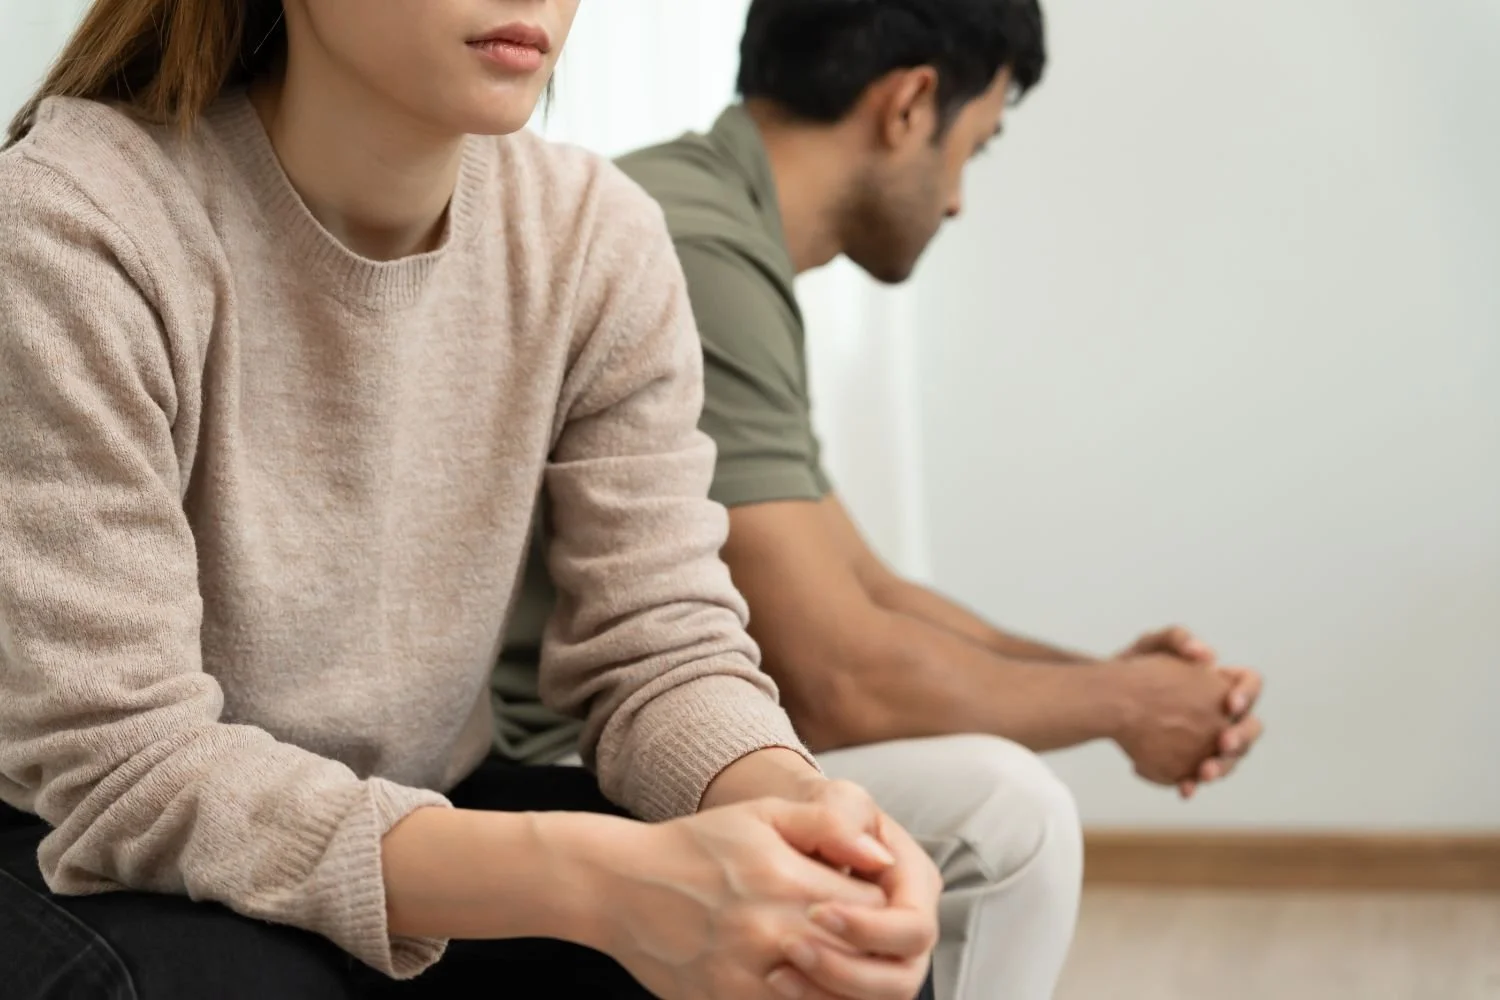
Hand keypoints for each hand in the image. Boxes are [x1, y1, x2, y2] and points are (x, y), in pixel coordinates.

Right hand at [594, 798, 922, 999]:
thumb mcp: (762, 815)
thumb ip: (827, 827)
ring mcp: (750, 975)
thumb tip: (881, 858)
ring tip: (833, 957)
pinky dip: (806, 997)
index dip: (882, 905)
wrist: (621, 886)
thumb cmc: (696, 846)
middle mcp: (772, 931)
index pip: (875, 908)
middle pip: (859, 956)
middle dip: (868, 946)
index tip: (868, 898)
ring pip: (832, 995)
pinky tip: (800, 979)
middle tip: (857, 933)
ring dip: (844, 979)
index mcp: (787, 879)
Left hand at [767, 780, 940, 999]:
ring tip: (777, 970)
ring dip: (829, 992)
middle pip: (902, 976)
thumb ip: (844, 817)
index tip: (816, 911)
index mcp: (915, 884)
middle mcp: (908, 930)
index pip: (913, 925)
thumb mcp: (832, 799)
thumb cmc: (819, 813)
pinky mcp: (857, 980)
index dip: (870, 928)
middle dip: (847, 970)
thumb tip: (872, 857)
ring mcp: (886, 960)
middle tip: (790, 945)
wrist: (793, 835)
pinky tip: (774, 982)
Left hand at [1117, 628, 1263, 797]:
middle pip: (1249, 728)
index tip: (1228, 703)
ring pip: (1229, 759)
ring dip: (1222, 768)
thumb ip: (1177, 638)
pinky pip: (1199, 776)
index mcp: (1221, 683)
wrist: (1105, 698)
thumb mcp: (1150, 645)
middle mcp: (1221, 714)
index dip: (1247, 694)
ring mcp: (1207, 740)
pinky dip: (1193, 783)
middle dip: (1240, 738)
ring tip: (1203, 773)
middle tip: (1222, 743)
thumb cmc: (1133, 666)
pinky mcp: (1187, 760)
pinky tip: (1184, 789)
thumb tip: (1206, 654)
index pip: (1251, 684)